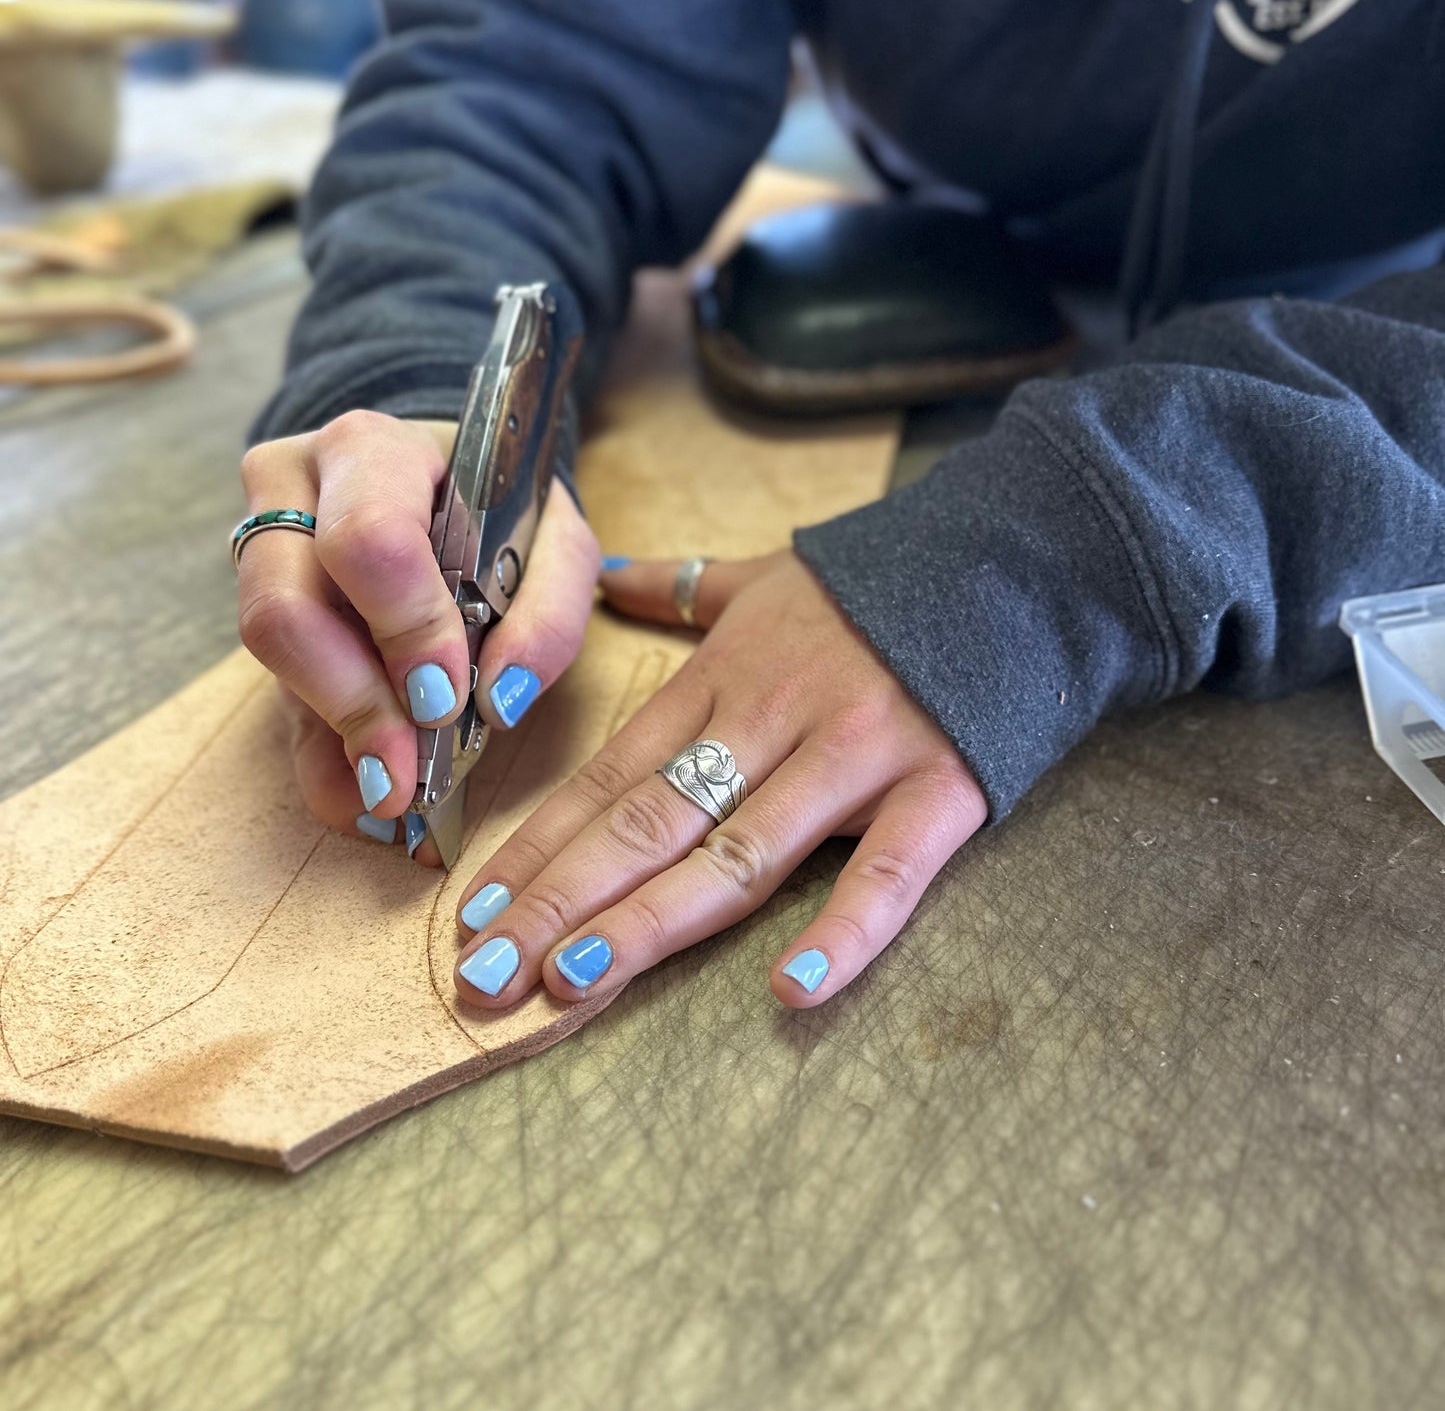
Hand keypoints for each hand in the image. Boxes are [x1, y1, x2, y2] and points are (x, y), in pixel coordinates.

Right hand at [237, 410, 598, 865]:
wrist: (450, 485)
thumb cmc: (502, 506)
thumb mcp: (556, 539)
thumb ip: (547, 610)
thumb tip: (500, 698)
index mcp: (373, 452)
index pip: (367, 539)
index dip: (404, 627)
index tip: (448, 696)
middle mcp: (296, 490)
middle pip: (285, 606)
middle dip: (353, 701)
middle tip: (409, 769)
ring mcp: (264, 548)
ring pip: (269, 654)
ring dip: (334, 734)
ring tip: (392, 792)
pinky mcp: (266, 616)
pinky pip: (276, 696)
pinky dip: (320, 758)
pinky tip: (362, 797)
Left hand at [451, 549, 985, 1007]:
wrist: (1016, 555)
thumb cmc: (879, 582)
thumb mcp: (764, 576)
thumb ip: (681, 586)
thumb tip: (608, 571)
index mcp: (724, 677)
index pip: (611, 774)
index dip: (541, 844)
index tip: (474, 908)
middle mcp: (773, 717)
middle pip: (650, 821)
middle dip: (560, 901)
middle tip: (483, 976)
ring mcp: (856, 754)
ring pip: (739, 851)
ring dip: (652, 920)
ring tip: (572, 982)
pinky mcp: (939, 788)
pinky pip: (889, 871)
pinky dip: (845, 929)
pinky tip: (790, 988)